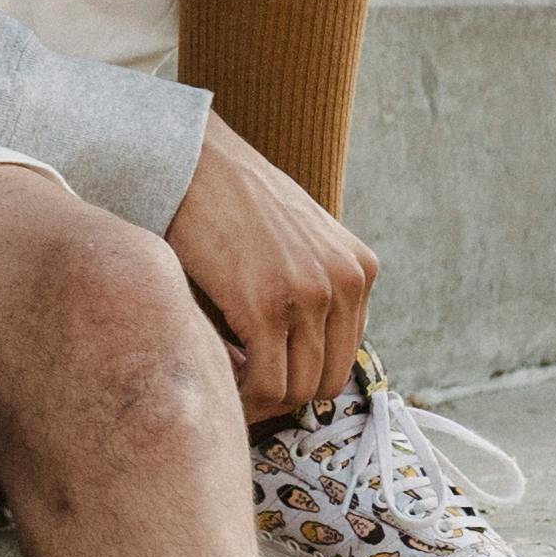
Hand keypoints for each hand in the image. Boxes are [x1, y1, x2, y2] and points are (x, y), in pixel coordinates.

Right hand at [163, 114, 376, 423]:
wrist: (195, 160)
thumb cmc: (233, 199)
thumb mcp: (300, 238)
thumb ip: (315, 285)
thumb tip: (300, 354)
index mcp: (360, 268)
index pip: (346, 355)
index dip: (304, 374)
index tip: (266, 374)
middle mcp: (345, 282)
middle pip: (328, 381)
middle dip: (284, 393)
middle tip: (243, 386)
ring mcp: (309, 295)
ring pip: (298, 389)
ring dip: (259, 396)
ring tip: (226, 379)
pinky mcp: (266, 307)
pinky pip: (265, 382)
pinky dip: (241, 392)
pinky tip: (216, 372)